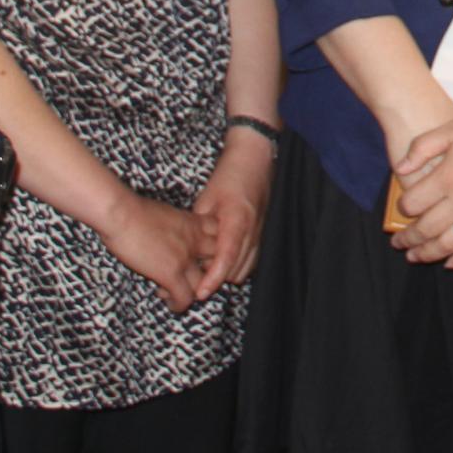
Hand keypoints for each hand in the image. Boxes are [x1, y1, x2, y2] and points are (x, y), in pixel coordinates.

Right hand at [100, 192, 215, 313]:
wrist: (120, 212)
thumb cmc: (133, 209)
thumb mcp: (166, 212)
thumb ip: (176, 224)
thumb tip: (172, 234)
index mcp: (194, 223)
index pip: (222, 238)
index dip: (216, 252)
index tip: (202, 260)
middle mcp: (196, 241)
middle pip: (220, 263)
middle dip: (211, 275)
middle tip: (194, 280)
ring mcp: (185, 258)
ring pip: (205, 285)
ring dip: (193, 293)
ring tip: (179, 295)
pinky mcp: (171, 273)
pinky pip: (186, 298)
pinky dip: (179, 304)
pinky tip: (170, 303)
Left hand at [194, 128, 275, 296]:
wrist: (254, 160)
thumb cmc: (230, 175)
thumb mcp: (207, 199)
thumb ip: (200, 227)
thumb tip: (189, 249)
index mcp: (237, 221)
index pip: (226, 259)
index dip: (212, 279)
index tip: (200, 293)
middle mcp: (253, 231)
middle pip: (235, 270)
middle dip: (216, 279)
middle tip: (193, 279)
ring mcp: (261, 234)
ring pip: (245, 269)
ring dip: (227, 273)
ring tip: (206, 268)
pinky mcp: (263, 234)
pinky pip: (252, 260)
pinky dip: (237, 265)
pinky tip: (222, 259)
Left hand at [391, 108, 452, 272]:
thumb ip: (422, 147)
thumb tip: (401, 167)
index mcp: (447, 177)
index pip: (412, 204)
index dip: (402, 208)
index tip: (403, 208)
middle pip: (426, 230)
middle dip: (408, 239)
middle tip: (399, 244)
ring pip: (449, 245)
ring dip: (430, 254)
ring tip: (418, 256)